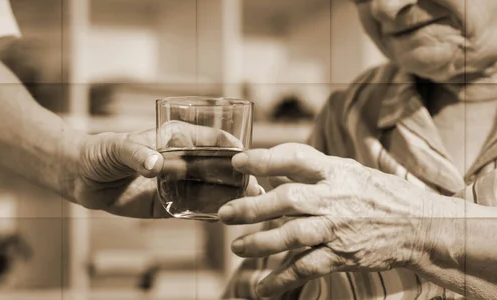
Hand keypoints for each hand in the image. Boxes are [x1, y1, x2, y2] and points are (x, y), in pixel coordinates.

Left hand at [70, 121, 260, 217]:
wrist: (82, 179)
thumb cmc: (100, 153)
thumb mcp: (116, 148)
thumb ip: (136, 154)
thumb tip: (155, 164)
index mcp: (177, 138)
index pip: (213, 139)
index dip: (233, 148)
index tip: (248, 159)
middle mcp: (183, 160)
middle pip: (219, 167)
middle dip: (238, 176)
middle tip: (253, 188)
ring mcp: (178, 183)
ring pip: (211, 189)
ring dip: (229, 196)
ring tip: (247, 206)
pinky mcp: (169, 204)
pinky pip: (193, 209)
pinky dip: (209, 213)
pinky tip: (225, 218)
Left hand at [218, 143, 435, 296]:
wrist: (419, 227)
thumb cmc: (380, 195)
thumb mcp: (350, 172)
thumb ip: (315, 172)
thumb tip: (274, 169)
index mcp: (336, 172)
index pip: (296, 159)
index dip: (265, 159)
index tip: (238, 162)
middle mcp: (334, 199)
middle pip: (287, 201)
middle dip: (252, 208)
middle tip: (225, 214)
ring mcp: (337, 229)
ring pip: (292, 236)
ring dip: (260, 243)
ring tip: (237, 248)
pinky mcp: (342, 256)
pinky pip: (306, 269)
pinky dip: (282, 280)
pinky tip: (262, 289)